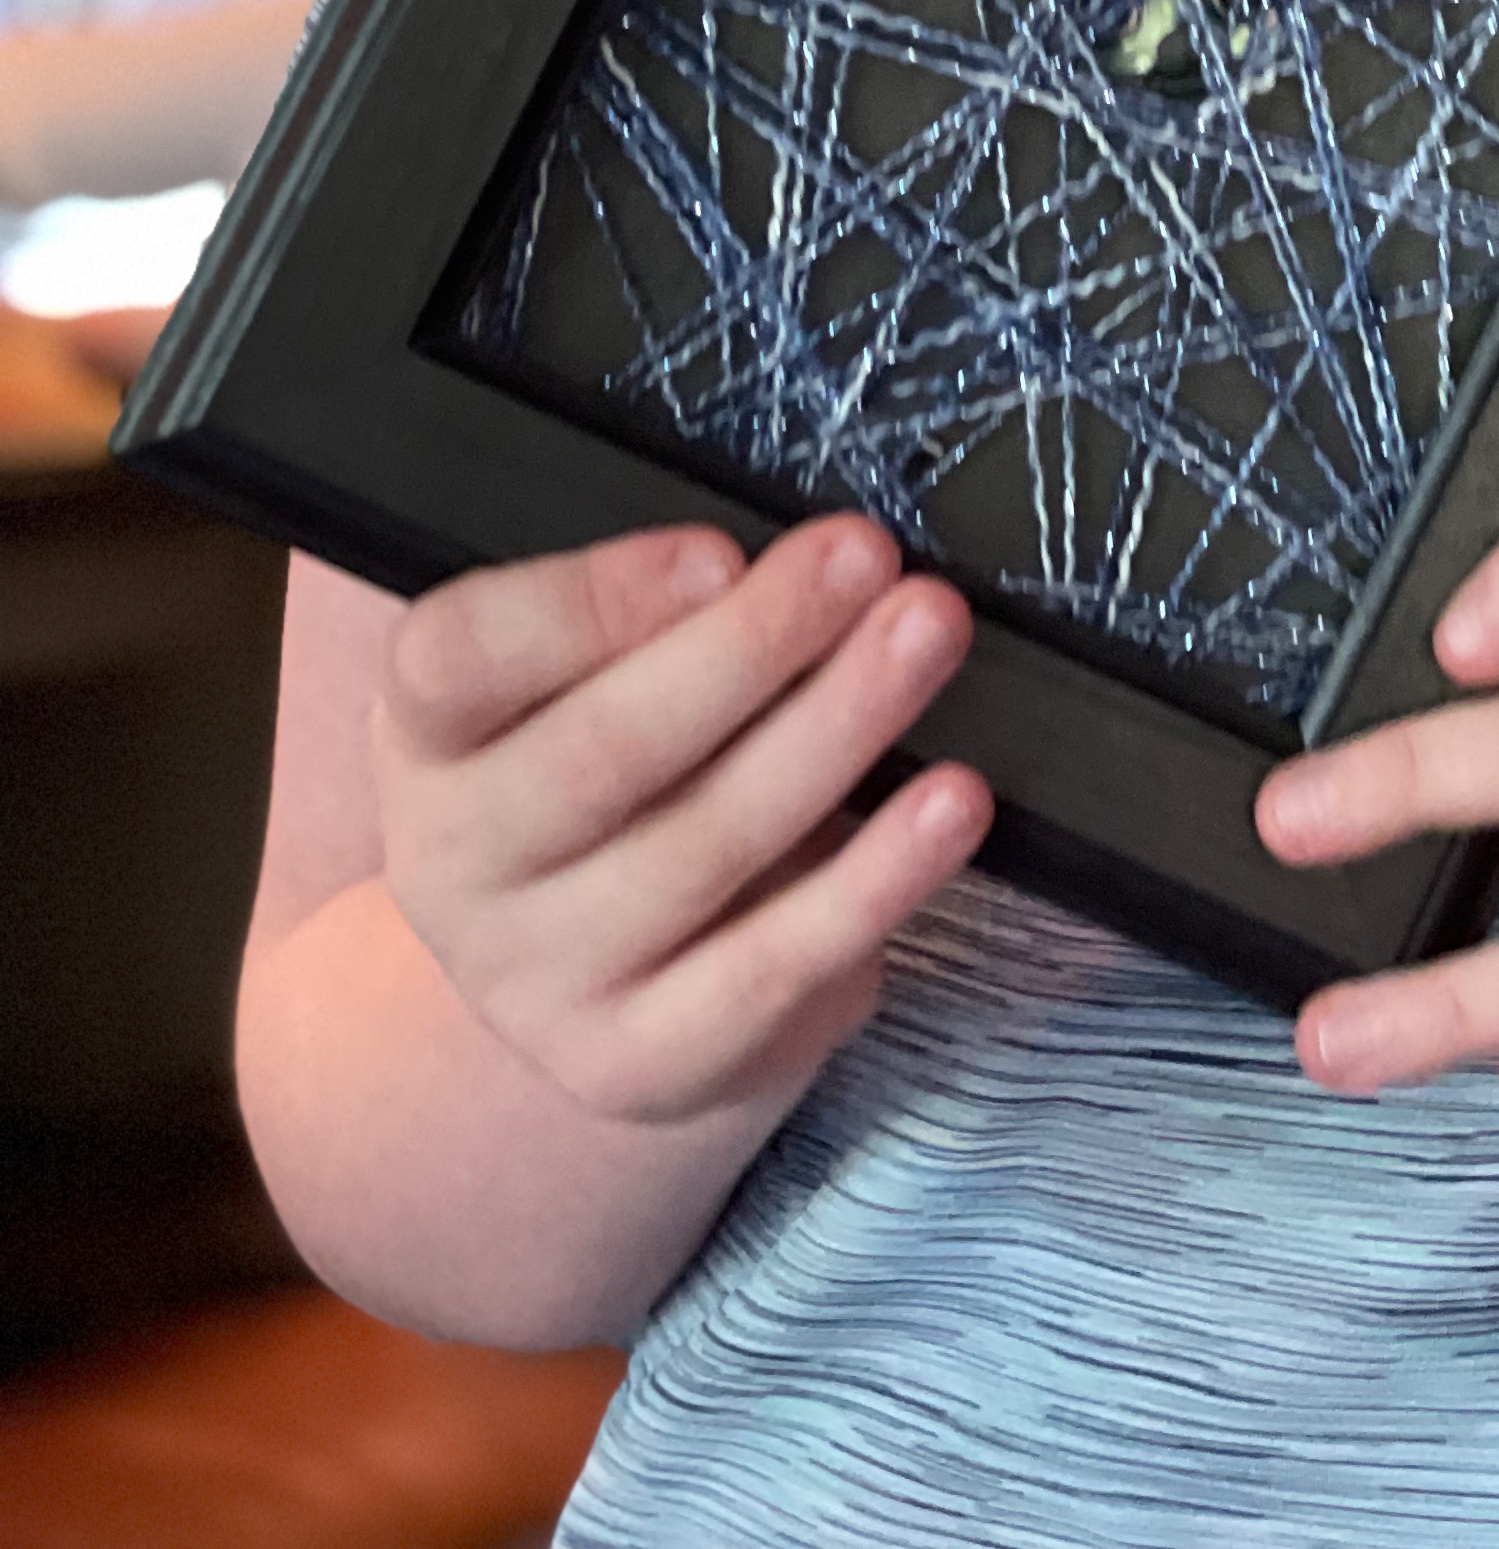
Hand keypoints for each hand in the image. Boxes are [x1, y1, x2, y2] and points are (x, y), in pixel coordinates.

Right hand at [374, 516, 991, 1129]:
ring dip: (835, 729)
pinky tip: (954, 803)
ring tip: (929, 634)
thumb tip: (811, 554)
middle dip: (751, 645)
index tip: (720, 550)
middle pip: (603, 751)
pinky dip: (875, 881)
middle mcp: (455, 866)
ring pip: (704, 847)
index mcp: (427, 734)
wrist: (591, 977)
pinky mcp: (635, 1065)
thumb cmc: (614, 766)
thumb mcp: (582, 676)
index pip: (461, 657)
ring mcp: (537, 982)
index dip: (589, 603)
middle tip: (867, 557)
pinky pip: (771, 969)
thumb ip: (658, 613)